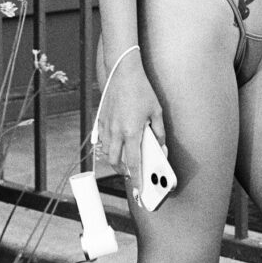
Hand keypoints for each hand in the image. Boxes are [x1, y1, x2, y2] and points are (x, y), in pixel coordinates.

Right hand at [95, 39, 165, 210]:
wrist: (122, 72)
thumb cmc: (141, 90)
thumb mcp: (157, 110)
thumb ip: (159, 133)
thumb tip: (161, 149)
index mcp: (132, 131)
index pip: (134, 162)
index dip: (136, 179)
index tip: (139, 190)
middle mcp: (117, 132)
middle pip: (116, 163)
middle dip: (123, 172)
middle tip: (131, 173)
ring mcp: (106, 127)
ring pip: (107, 153)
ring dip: (114, 160)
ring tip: (124, 160)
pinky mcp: (100, 120)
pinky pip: (102, 141)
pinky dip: (107, 147)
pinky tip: (115, 144)